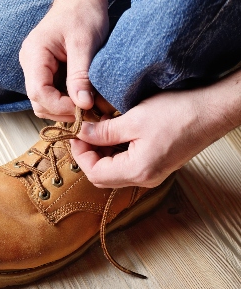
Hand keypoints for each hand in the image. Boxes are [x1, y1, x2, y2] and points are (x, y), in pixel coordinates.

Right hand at [19, 0, 108, 121]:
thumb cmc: (82, 14)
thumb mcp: (85, 43)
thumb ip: (81, 75)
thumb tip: (83, 105)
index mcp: (34, 55)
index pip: (39, 92)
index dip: (60, 106)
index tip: (84, 108)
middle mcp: (30, 65)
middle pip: (39, 102)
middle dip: (63, 111)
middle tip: (90, 111)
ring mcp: (35, 70)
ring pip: (44, 102)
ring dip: (65, 109)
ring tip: (88, 105)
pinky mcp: (45, 73)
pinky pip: (51, 95)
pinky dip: (66, 102)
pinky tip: (83, 98)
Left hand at [71, 70, 240, 187]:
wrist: (212, 110)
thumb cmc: (178, 112)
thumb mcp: (134, 120)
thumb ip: (103, 132)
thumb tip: (81, 134)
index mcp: (138, 171)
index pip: (95, 173)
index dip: (80, 154)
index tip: (75, 134)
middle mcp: (145, 179)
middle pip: (103, 176)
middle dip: (88, 155)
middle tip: (83, 133)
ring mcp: (152, 174)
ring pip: (114, 171)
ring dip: (101, 153)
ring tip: (98, 130)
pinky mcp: (157, 166)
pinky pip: (127, 165)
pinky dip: (115, 152)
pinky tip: (114, 133)